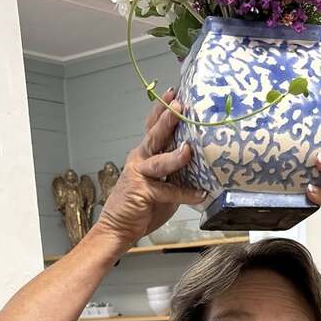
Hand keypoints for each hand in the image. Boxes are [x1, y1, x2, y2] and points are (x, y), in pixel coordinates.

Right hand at [93, 87, 206, 248]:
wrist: (119, 228)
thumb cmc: (143, 205)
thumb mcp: (163, 184)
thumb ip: (177, 172)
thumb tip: (201, 164)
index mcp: (144, 154)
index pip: (152, 127)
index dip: (161, 109)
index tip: (173, 92)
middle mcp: (140, 159)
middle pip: (154, 135)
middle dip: (167, 118)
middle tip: (179, 104)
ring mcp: (140, 175)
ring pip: (158, 160)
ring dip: (174, 154)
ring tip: (188, 148)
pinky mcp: (143, 192)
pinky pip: (168, 191)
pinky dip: (186, 193)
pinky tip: (201, 193)